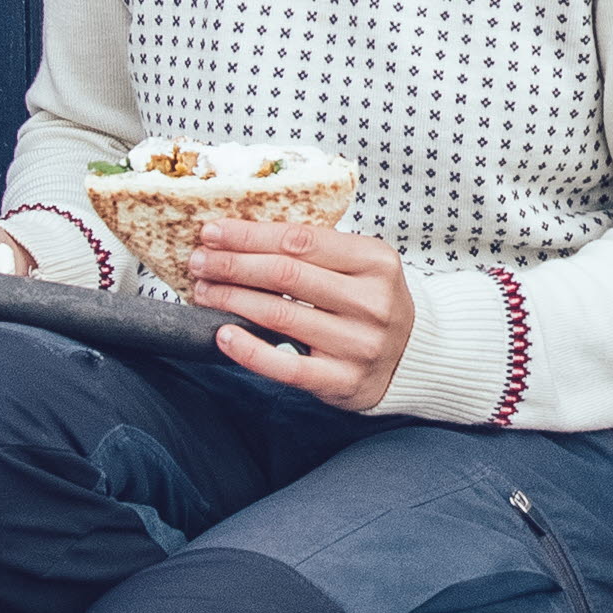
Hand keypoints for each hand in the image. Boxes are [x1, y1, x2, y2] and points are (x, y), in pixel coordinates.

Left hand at [188, 219, 417, 411]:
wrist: (414, 356)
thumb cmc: (373, 301)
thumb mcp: (361, 264)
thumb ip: (315, 249)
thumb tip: (240, 234)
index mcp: (375, 260)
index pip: (300, 240)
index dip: (249, 234)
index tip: (213, 231)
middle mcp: (371, 301)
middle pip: (284, 275)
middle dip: (232, 264)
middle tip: (199, 260)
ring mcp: (359, 344)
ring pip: (279, 315)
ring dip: (231, 299)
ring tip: (203, 290)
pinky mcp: (344, 381)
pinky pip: (286, 366)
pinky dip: (249, 350)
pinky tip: (223, 334)